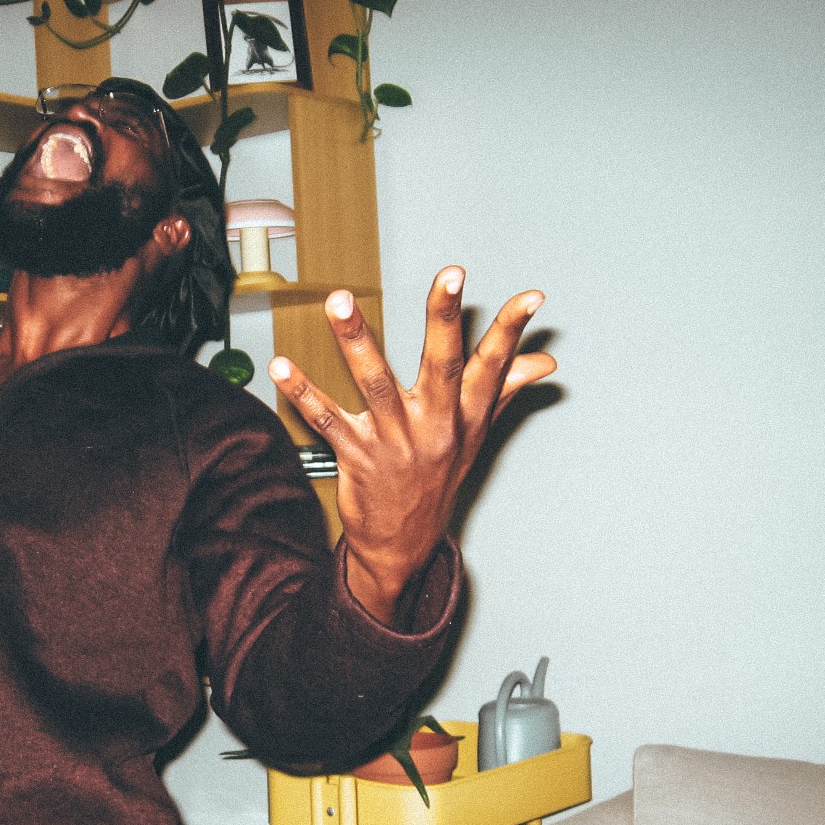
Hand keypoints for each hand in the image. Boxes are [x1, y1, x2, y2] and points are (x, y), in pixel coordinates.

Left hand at [269, 268, 556, 619]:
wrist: (402, 547)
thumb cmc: (437, 482)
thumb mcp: (475, 438)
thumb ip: (502, 390)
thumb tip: (543, 360)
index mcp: (465, 419)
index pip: (494, 369)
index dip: (512, 333)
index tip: (531, 297)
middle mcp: (435, 427)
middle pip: (443, 366)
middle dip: (445, 319)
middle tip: (449, 276)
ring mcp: (394, 443)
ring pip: (375, 384)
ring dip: (354, 340)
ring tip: (340, 301)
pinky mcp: (357, 457)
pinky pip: (326, 420)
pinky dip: (301, 393)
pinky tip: (281, 367)